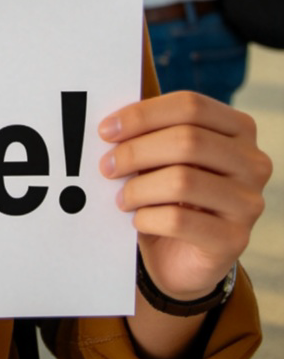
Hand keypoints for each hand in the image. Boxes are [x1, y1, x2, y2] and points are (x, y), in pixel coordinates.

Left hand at [99, 91, 270, 300]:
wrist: (183, 252)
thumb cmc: (170, 191)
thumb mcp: (163, 154)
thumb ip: (149, 133)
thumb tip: (111, 126)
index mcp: (237, 128)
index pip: (190, 105)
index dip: (143, 114)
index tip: (107, 130)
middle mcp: (252, 162)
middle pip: (187, 140)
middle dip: (136, 152)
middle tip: (106, 166)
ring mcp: (248, 202)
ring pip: (183, 181)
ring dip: (138, 189)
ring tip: (121, 198)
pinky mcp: (235, 239)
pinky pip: (180, 221)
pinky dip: (148, 218)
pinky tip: (138, 219)